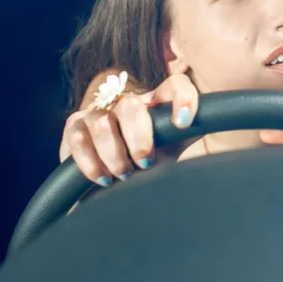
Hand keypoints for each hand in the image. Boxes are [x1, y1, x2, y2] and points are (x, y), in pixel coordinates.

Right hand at [61, 70, 198, 185]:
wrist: (107, 195)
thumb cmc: (143, 173)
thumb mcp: (169, 156)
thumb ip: (184, 137)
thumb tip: (208, 123)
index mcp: (156, 106)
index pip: (174, 86)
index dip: (182, 98)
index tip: (183, 123)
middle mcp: (127, 103)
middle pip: (132, 105)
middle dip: (139, 139)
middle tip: (145, 163)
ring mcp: (98, 112)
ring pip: (103, 123)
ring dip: (115, 155)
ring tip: (123, 175)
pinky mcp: (74, 127)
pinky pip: (78, 139)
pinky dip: (91, 163)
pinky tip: (103, 178)